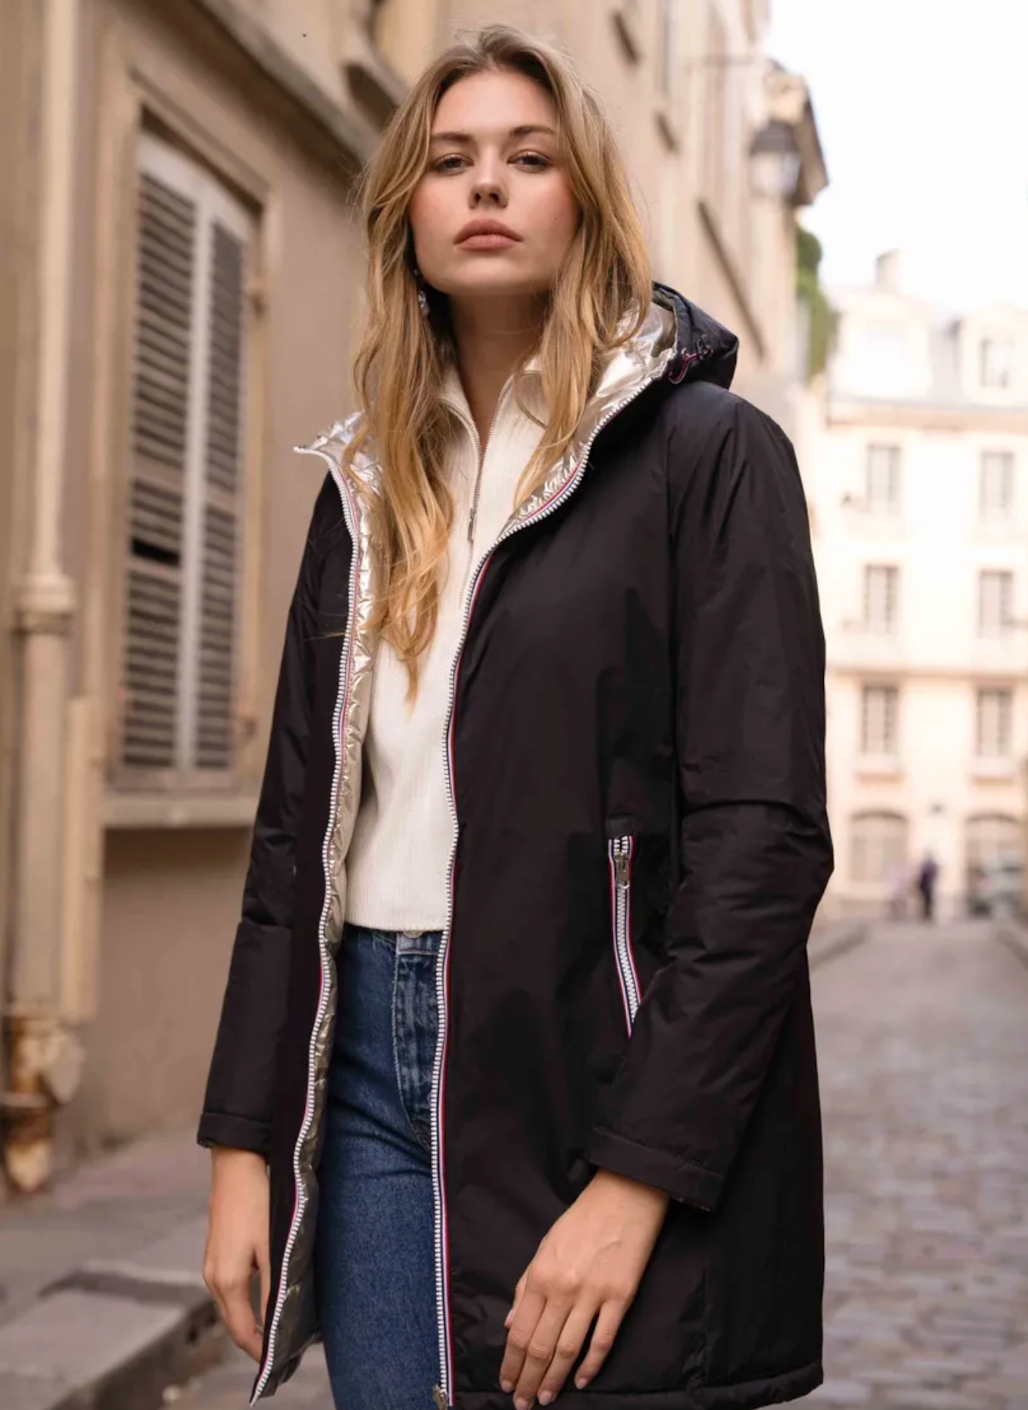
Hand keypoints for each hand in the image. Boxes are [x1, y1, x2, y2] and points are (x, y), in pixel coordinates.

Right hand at [202, 1147, 270, 1360]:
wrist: (236, 1166)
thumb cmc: (257, 1202)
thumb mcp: (271, 1246)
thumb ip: (273, 1286)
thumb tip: (278, 1319)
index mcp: (227, 1281)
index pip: (241, 1332)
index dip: (258, 1351)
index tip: (277, 1365)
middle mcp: (213, 1278)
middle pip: (232, 1324)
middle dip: (252, 1341)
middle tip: (279, 1353)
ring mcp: (211, 1266)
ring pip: (228, 1308)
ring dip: (246, 1323)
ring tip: (272, 1331)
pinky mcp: (214, 1255)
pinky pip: (226, 1291)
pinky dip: (241, 1304)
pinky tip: (259, 1301)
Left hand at [499, 1168, 669, 1406]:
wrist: (624, 1197)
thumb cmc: (581, 1220)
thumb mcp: (544, 1246)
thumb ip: (525, 1286)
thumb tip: (509, 1323)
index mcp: (541, 1275)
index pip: (519, 1331)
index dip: (511, 1363)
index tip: (507, 1383)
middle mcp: (563, 1288)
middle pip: (541, 1346)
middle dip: (528, 1379)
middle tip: (524, 1404)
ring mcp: (593, 1294)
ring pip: (568, 1349)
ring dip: (554, 1379)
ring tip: (546, 1398)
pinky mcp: (621, 1298)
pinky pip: (602, 1340)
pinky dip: (590, 1365)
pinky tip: (581, 1381)